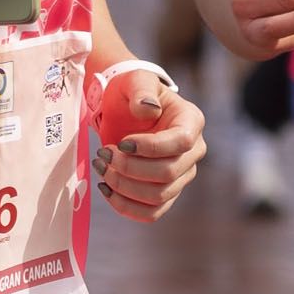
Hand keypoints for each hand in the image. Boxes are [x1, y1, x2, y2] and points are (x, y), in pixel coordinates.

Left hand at [89, 66, 205, 219]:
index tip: (121, 142)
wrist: (122, 109)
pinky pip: (151, 212)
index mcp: (191, 122)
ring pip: (158, 196)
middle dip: (130, 168)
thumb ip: (142, 90)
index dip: (151, 147)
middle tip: (103, 154)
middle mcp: (192, 152)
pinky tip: (105, 189)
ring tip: (101, 167)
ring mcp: (180, 175)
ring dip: (124, 187)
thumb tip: (149, 109)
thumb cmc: (131, 92)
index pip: (182, 142)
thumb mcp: (135, 80)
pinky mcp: (165, 193)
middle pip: (169, 173)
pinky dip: (125, 206)